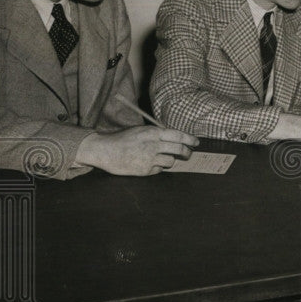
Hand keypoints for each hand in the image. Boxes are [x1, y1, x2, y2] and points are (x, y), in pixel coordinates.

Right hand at [77, 126, 199, 175]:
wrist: (105, 150)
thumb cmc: (123, 139)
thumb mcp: (141, 131)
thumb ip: (157, 134)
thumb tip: (175, 138)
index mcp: (153, 133)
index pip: (179, 136)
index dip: (190, 139)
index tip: (196, 142)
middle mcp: (154, 145)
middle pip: (180, 149)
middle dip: (187, 153)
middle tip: (187, 154)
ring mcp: (150, 159)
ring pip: (171, 161)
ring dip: (169, 160)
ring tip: (160, 158)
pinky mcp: (145, 170)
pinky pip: (159, 170)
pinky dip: (157, 168)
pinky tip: (148, 164)